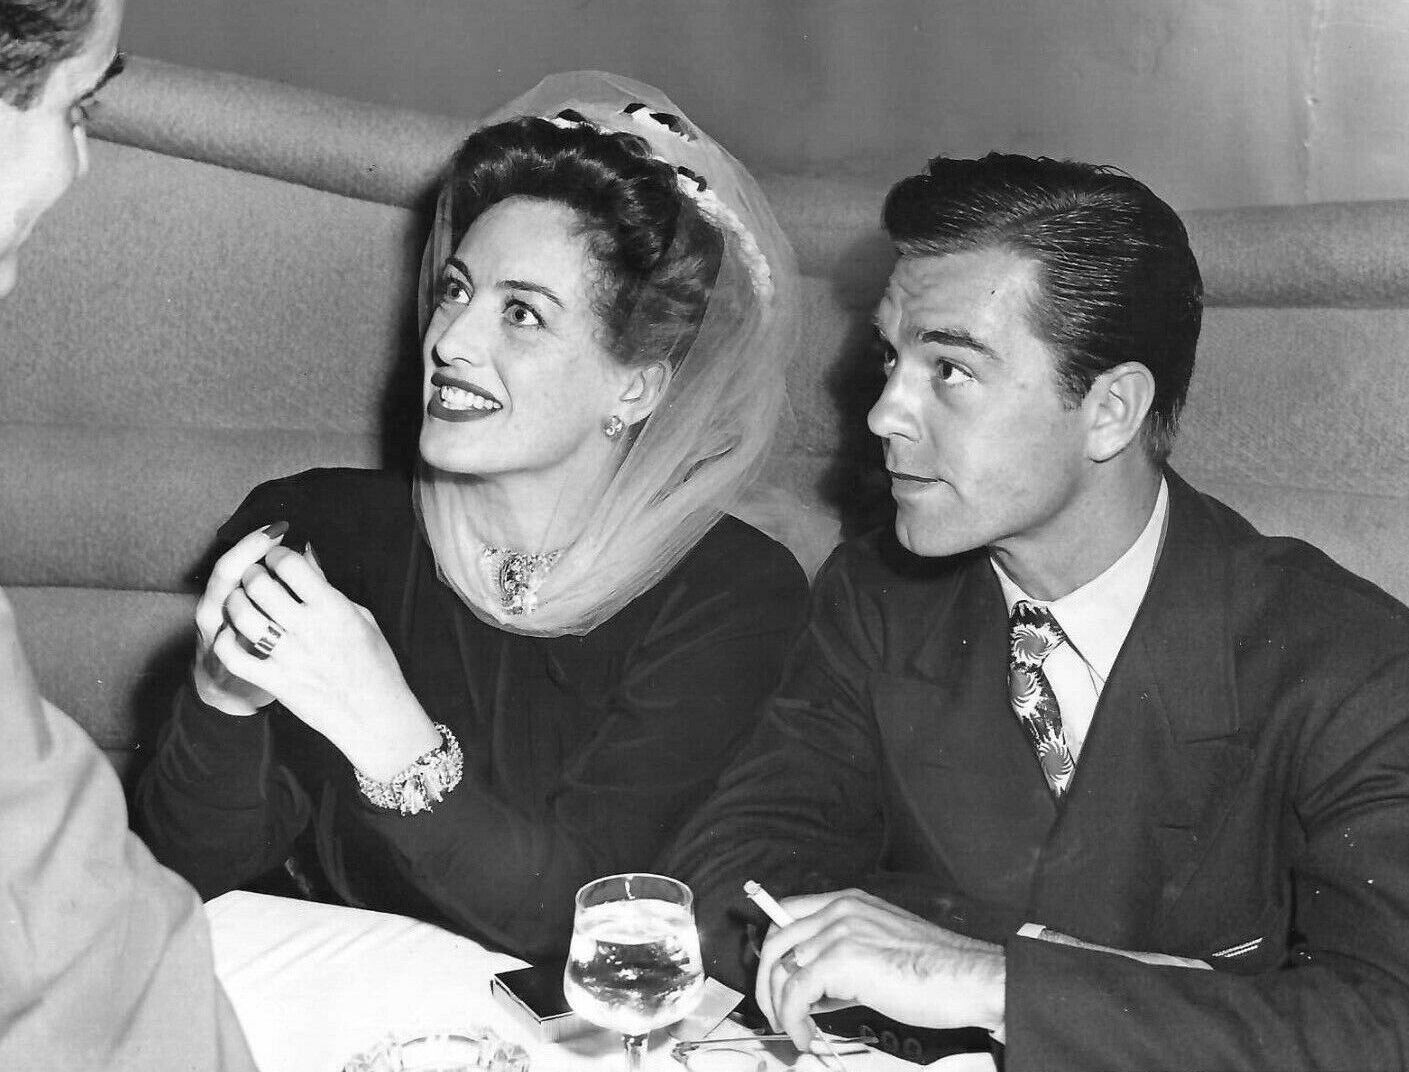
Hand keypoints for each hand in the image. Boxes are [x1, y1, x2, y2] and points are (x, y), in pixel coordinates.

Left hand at [205, 531, 441, 778]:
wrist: (376, 716)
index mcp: (334, 608)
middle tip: (256, 576)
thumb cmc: (375, 665)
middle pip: (260, 584)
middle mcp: (309, 628)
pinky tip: (235, 634)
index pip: (291, 564)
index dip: (277, 554)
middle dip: (253, 573)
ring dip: (236, 601)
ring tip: (242, 600)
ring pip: (242, 614)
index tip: (277, 558)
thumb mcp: (361, 618)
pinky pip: (234, 655)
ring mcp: (289, 656)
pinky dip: (227, 640)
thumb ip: (328, 586)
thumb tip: (306, 556)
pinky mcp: (275, 681)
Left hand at [755, 889, 1006, 1050]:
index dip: (773, 948)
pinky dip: (793, 1020)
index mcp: (849, 903)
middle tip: (775, 1012)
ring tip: (794, 1030)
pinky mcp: (842, 960)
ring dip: (779, 1007)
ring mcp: (840, 932)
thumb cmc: (935, 971)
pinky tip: (805, 1035)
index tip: (772, 979)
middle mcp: (840, 910)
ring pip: (781, 969)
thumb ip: (844, 958)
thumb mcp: (880, 949)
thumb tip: (813, 990)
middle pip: (774, 939)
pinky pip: (796, 993)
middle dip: (766, 982)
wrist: (967, 978)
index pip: (787, 913)